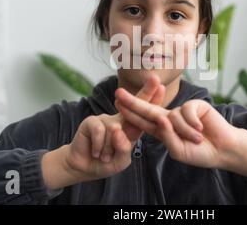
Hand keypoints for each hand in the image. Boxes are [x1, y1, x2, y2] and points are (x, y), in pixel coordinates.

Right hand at [41, 75, 164, 189]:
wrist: (84, 168)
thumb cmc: (106, 163)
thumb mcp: (121, 160)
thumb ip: (124, 148)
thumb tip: (117, 130)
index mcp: (131, 129)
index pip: (144, 114)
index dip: (153, 101)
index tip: (162, 87)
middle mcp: (120, 120)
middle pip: (134, 103)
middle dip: (146, 91)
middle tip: (155, 78)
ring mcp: (106, 118)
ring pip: (114, 129)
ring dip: (109, 148)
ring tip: (105, 157)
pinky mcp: (91, 120)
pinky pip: (99, 131)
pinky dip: (98, 146)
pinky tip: (95, 152)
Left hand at [115, 89, 246, 175]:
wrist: (223, 149)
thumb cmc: (200, 152)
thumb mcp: (178, 151)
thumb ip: (167, 137)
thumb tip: (160, 118)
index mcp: (163, 130)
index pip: (143, 121)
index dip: (130, 113)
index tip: (117, 104)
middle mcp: (169, 118)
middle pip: (148, 109)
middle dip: (133, 101)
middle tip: (118, 92)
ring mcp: (181, 111)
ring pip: (173, 117)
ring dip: (185, 131)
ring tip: (197, 139)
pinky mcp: (194, 105)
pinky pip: (187, 111)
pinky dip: (193, 123)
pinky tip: (202, 128)